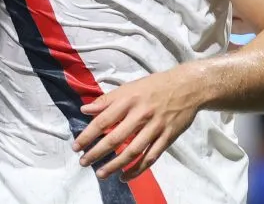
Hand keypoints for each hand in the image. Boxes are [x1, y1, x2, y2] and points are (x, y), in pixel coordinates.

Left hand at [72, 69, 201, 180]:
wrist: (187, 87)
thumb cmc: (154, 86)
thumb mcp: (129, 87)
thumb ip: (107, 100)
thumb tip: (85, 110)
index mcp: (128, 100)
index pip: (103, 120)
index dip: (88, 135)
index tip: (76, 146)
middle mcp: (141, 115)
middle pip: (116, 138)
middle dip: (97, 152)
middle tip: (84, 162)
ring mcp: (155, 128)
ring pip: (133, 151)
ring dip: (115, 165)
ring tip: (100, 174)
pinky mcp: (167, 138)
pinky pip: (151, 157)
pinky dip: (137, 169)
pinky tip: (125, 176)